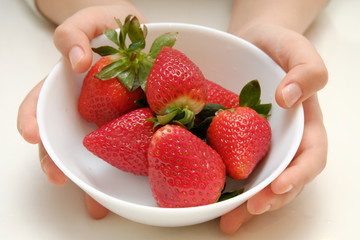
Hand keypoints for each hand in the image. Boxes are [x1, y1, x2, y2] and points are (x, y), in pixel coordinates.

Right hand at [17, 5, 145, 219]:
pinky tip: (125, 188)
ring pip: (93, 151)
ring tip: (93, 203)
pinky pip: (127, 148)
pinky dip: (123, 169)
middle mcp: (85, 106)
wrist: (145, 35)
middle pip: (61, 137)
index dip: (31, 120)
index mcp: (68, 85)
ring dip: (88, 179)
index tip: (29, 134)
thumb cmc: (114, 25)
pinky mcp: (132, 124)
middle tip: (58, 177)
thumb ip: (76, 32)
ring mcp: (109, 118)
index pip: (40, 104)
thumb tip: (75, 61)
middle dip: (55, 159)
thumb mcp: (92, 20)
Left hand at [219, 24, 327, 233]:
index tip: (278, 186)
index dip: (297, 176)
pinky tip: (212, 200)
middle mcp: (283, 139)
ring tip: (228, 222)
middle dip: (270, 199)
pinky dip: (226, 187)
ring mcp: (258, 143)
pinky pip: (234, 166)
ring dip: (247, 205)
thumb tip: (291, 100)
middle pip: (284, 178)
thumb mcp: (296, 48)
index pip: (309, 156)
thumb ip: (306, 70)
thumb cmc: (276, 46)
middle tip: (248, 211)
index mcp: (304, 124)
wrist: (250, 43)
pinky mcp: (235, 141)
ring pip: (259, 180)